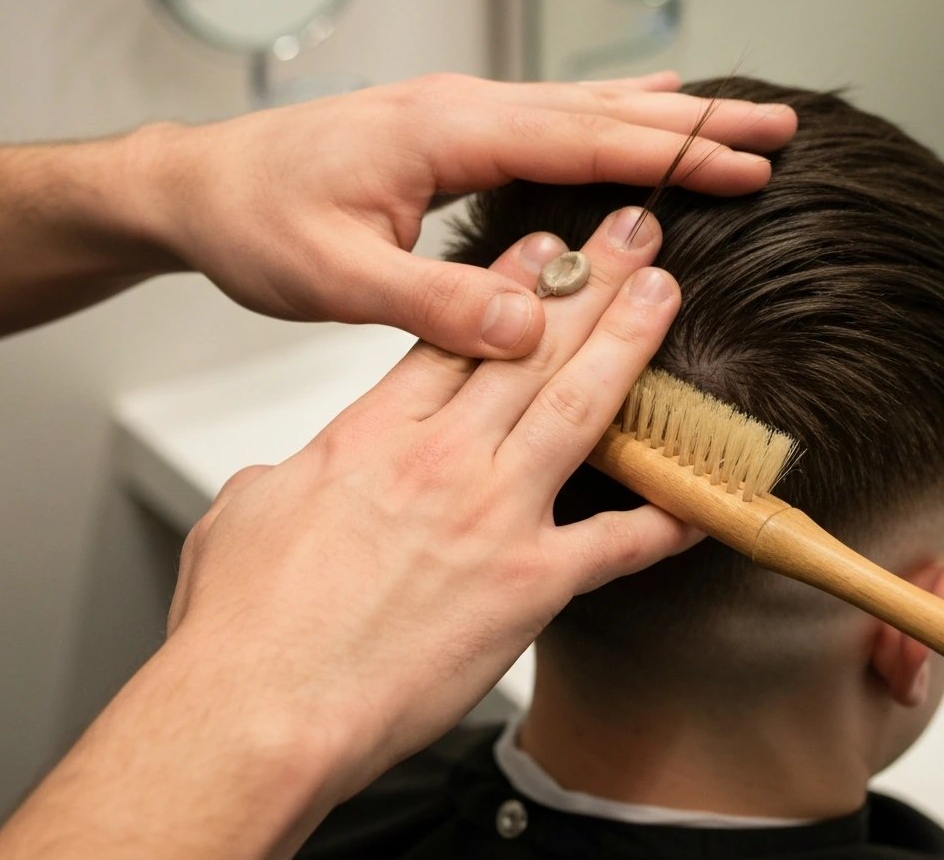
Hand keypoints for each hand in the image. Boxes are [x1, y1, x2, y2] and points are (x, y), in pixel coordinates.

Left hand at [134, 71, 795, 357]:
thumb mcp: (334, 277)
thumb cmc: (258, 222)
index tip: (744, 170)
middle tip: (778, 130)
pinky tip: (636, 112)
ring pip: (582, 106)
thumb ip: (432, 301)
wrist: (201, 186)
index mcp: (444, 133)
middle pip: (601, 110)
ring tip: (737, 118)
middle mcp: (462, 109)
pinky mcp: (450, 131)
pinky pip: (549, 118)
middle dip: (697, 123)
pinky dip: (609, 115)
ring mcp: (458, 113)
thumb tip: (529, 328)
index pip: (582, 139)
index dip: (670, 157)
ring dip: (665, 114)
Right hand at [169, 207, 700, 802]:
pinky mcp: (529, 587)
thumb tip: (302, 470)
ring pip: (578, 408)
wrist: (259, 709)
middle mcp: (443, 460)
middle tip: (633, 235)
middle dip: (589, 282)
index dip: (510, 283)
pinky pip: (615, 544)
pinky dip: (664, 519)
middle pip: (528, 348)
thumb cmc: (242, 623)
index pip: (456, 334)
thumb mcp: (246, 511)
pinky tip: (701, 495)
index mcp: (373, 434)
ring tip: (663, 295)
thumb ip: (294, 474)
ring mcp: (493, 517)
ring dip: (628, 344)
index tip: (547, 247)